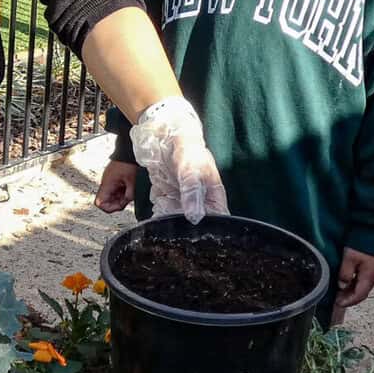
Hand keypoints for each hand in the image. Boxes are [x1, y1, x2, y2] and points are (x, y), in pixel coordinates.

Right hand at [95, 160, 137, 213]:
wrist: (129, 152)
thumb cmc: (128, 163)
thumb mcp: (132, 182)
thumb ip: (130, 194)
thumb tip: (128, 201)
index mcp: (107, 184)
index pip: (99, 203)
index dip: (109, 208)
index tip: (120, 205)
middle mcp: (106, 184)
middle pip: (106, 201)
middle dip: (118, 202)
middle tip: (127, 198)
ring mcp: (109, 181)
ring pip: (112, 196)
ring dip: (121, 197)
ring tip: (129, 190)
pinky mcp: (114, 178)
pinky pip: (116, 189)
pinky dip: (122, 191)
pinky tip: (129, 187)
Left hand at [128, 97, 227, 223]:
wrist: (164, 132)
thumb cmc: (186, 148)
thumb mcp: (192, 171)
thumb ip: (193, 194)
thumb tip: (195, 218)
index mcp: (214, 195)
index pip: (218, 220)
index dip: (211, 232)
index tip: (199, 240)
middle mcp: (200, 200)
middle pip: (196, 224)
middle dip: (186, 230)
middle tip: (177, 234)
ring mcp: (182, 199)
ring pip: (178, 221)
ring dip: (170, 225)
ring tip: (164, 225)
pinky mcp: (167, 195)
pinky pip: (163, 212)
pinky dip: (159, 215)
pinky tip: (155, 216)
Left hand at [330, 248, 373, 327]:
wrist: (373, 229)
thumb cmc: (362, 242)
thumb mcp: (349, 258)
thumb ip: (345, 273)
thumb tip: (342, 284)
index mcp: (369, 276)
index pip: (360, 295)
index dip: (349, 301)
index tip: (339, 303)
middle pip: (362, 292)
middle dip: (350, 297)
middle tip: (338, 298)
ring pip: (363, 285)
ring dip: (352, 290)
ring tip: (341, 290)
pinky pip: (364, 278)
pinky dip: (356, 282)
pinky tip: (348, 280)